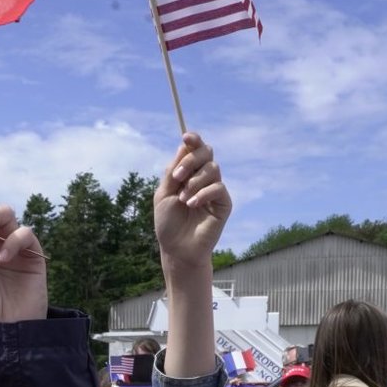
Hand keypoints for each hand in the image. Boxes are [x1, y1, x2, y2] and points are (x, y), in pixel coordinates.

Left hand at [154, 132, 232, 280]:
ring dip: (195, 181)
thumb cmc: (168, 223)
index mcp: (188, 173)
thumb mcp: (163, 194)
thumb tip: (184, 145)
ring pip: (213, 169)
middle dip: (191, 160)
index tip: (186, 137)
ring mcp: (214, 190)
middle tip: (178, 177)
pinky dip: (203, 193)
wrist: (177, 248)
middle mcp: (203, 178)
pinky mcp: (223, 203)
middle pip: (206, 152)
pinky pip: (218, 188)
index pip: (194, 150)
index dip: (193, 140)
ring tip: (183, 199)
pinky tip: (192, 204)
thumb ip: (172, 171)